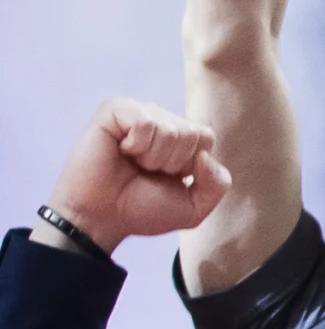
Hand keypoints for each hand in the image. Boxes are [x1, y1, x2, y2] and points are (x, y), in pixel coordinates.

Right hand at [46, 100, 229, 248]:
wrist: (101, 218)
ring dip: (152, 157)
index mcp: (180, 138)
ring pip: (170, 128)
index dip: (190, 166)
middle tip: (145, 172)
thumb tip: (205, 155)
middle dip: (172, 163)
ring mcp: (137, 113)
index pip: (206, 137)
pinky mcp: (113, 110)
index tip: (167, 178)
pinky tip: (121, 151)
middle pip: (191, 132)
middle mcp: (160, 120)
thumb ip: (217, 183)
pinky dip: (137, 145)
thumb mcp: (194, 207)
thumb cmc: (142, 210)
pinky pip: (145, 121)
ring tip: (132, 163)